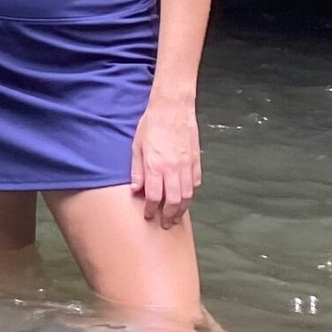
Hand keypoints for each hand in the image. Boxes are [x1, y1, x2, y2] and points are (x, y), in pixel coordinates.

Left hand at [130, 96, 200, 227]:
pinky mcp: (196, 161)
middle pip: (173, 201)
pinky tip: (186, 198)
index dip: (151, 209)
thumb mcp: (137, 145)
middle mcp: (172, 169)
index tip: (148, 215)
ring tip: (176, 216)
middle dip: (168, 216)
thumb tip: (135, 190)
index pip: (154, 196)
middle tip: (164, 224)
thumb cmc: (151, 124)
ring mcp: (186, 166)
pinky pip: (196, 183)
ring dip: (181, 209)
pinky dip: (191, 194)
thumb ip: (137, 170)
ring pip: (187, 196)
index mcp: (155, 165)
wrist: (172, 107)